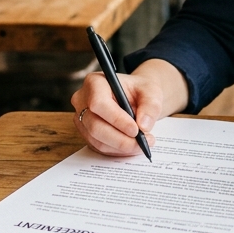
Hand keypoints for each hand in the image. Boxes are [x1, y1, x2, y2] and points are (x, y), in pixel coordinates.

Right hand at [71, 59, 187, 155]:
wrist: (135, 97)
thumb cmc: (140, 91)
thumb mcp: (151, 91)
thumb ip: (150, 106)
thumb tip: (143, 125)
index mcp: (95, 82)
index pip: (99, 103)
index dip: (116, 119)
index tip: (136, 130)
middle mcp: (82, 99)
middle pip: (95, 125)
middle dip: (120, 139)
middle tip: (142, 142)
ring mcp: (82, 118)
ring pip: (96, 139)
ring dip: (120, 147)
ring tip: (141, 144)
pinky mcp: (85, 133)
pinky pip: (98, 147)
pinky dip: (117, 150)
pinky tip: (131, 146)